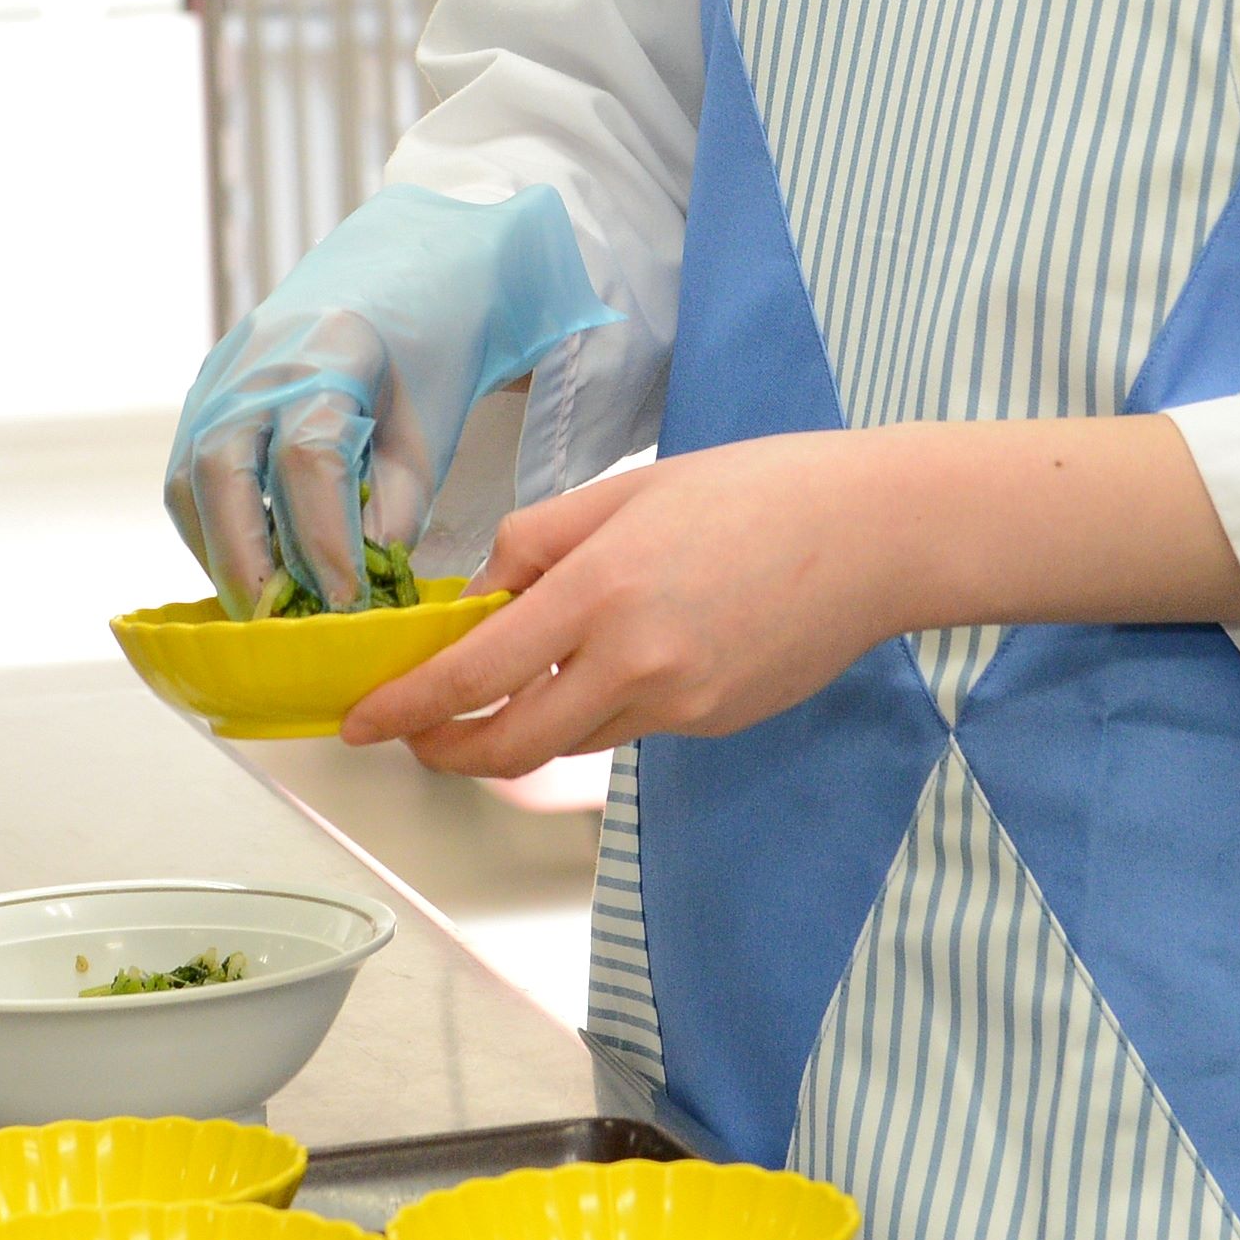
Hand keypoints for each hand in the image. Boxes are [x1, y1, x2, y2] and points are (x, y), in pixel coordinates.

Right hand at [159, 187, 620, 613]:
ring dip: (220, 553)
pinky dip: (213, 530)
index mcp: (329, 350)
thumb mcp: (430, 426)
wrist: (399, 271)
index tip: (345, 603)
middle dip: (246, 561)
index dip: (322, 540)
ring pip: (190, 479)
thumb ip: (395, 506)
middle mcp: (257, 359)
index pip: (307, 458)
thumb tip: (356, 583)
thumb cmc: (425, 351)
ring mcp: (220, 375)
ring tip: (263, 611)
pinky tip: (250, 568)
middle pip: (222, 471)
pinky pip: (189, 475)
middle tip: (279, 626)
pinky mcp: (204, 395)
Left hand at [338, 439, 918, 776]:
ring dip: (522, 727)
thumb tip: (482, 594)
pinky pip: (627, 728)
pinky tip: (619, 658)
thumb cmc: (758, 490)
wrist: (876, 535)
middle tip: (416, 736)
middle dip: (448, 750)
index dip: (406, 708)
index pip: (474, 674)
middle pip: (509, 744)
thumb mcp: (630, 490)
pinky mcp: (711, 724)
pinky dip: (596, 707)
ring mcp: (678, 706)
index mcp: (601, 590)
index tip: (362, 724)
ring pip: (568, 740)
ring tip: (509, 686)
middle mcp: (634, 663)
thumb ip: (542, 543)